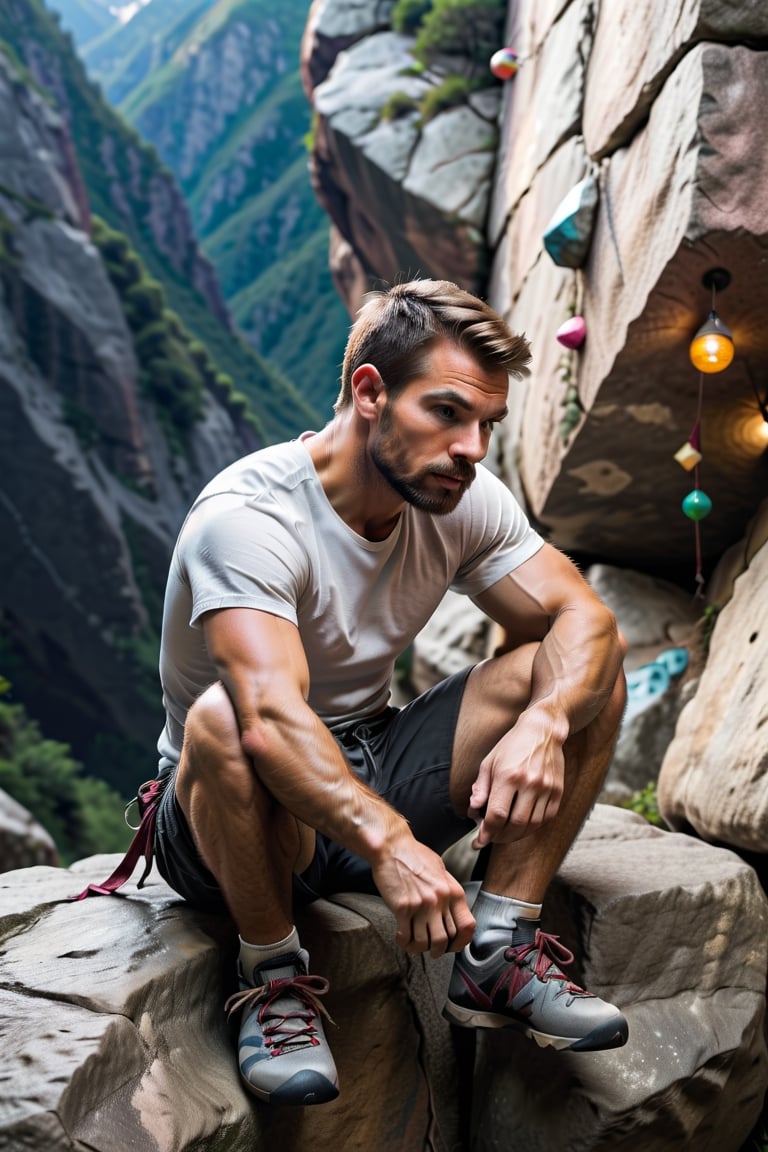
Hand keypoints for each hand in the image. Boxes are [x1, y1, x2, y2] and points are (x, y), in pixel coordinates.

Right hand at [371, 835, 475, 957]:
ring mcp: (421, 905)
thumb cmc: (414, 856)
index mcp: (452, 891)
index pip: (466, 926)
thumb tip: (451, 911)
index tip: (454, 946)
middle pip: (445, 939)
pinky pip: (406, 936)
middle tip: (432, 949)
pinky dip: (405, 943)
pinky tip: (402, 938)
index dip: (461, 942)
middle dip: (438, 950)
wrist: (391, 847)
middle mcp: (440, 900)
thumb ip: (448, 891)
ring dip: (419, 948)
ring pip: (425, 943)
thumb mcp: (440, 871)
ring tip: (415, 945)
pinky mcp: (403, 908)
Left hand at [468, 714, 564, 847]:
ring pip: (531, 825)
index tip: (478, 842)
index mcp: (508, 776)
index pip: (496, 815)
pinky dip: (532, 828)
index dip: (485, 833)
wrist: (543, 731)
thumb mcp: (489, 762)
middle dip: (499, 837)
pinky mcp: (558, 791)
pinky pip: (545, 819)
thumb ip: (481, 788)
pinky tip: (522, 825)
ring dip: (515, 835)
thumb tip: (473, 811)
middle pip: (514, 825)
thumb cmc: (512, 745)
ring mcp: (546, 788)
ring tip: (504, 833)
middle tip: (490, 837)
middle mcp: (529, 783)